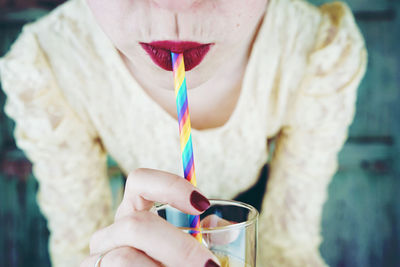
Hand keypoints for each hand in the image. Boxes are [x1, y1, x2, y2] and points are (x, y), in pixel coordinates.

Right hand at [80, 168, 219, 266]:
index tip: (202, 204)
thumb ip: (199, 236)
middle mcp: (112, 231)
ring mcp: (98, 256)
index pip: (140, 181)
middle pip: (137, 225)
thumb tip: (223, 228)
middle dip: (179, 249)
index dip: (171, 185)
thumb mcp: (184, 252)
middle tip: (210, 266)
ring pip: (126, 260)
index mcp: (134, 213)